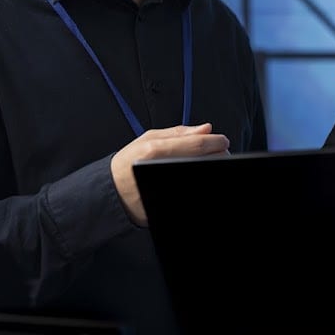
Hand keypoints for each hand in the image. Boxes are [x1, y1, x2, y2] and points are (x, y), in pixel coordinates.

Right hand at [111, 123, 229, 225]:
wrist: (112, 193)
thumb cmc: (128, 164)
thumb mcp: (147, 140)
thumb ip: (179, 133)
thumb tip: (206, 129)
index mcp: (156, 150)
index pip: (199, 145)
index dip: (217, 142)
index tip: (222, 141)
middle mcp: (161, 169)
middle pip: (206, 162)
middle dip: (218, 156)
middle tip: (216, 154)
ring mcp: (165, 188)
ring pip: (204, 177)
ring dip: (210, 169)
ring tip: (205, 164)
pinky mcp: (168, 205)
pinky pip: (195, 193)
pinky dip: (199, 181)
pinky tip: (196, 176)